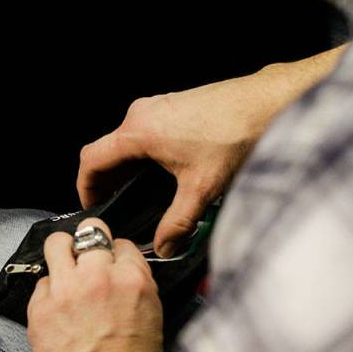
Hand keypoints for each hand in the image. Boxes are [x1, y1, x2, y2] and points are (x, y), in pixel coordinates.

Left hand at [28, 218, 162, 351]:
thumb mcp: (151, 319)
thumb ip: (134, 286)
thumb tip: (121, 272)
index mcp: (133, 281)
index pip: (123, 243)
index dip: (117, 253)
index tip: (113, 261)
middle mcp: (98, 277)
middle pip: (90, 231)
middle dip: (90, 243)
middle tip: (88, 257)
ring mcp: (66, 288)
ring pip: (57, 242)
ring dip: (63, 252)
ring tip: (66, 266)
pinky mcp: (39, 305)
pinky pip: (41, 280)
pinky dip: (49, 289)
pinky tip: (57, 304)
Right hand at [78, 48, 343, 257]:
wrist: (266, 103)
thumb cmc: (233, 137)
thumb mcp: (202, 189)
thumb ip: (178, 223)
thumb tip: (163, 248)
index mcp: (137, 132)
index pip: (92, 159)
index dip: (86, 187)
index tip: (92, 207)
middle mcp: (140, 114)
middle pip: (107, 150)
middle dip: (107, 180)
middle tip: (116, 207)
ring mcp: (156, 106)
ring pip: (126, 140)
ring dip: (126, 166)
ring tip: (139, 194)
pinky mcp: (172, 105)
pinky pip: (144, 131)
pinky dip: (142, 154)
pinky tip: (164, 172)